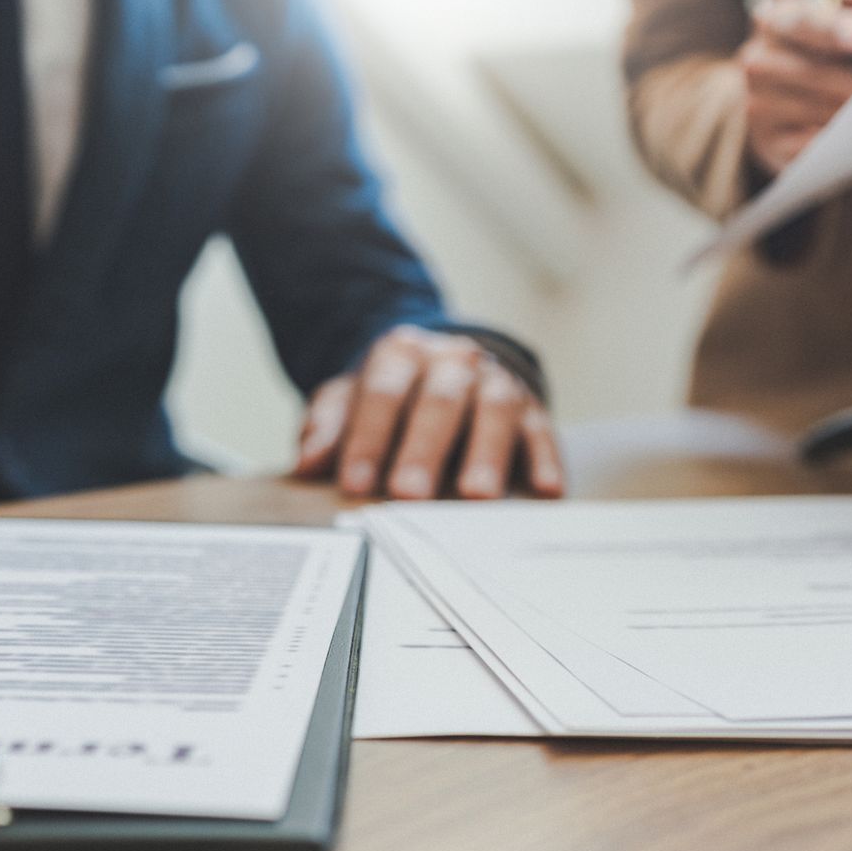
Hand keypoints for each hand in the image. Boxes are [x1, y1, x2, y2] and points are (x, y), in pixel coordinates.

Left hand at [291, 326, 563, 500]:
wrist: (447, 366)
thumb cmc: (393, 397)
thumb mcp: (350, 401)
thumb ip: (328, 428)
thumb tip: (306, 464)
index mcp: (401, 354)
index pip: (382, 394)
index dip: (368, 439)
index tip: (355, 483)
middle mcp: (453, 360)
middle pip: (439, 402)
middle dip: (424, 450)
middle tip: (409, 495)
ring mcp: (496, 381)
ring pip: (495, 410)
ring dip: (487, 453)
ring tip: (477, 496)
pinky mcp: (532, 407)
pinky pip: (541, 430)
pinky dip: (545, 458)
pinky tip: (545, 489)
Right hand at [740, 0, 851, 174]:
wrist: (791, 104)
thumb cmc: (830, 52)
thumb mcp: (850, 19)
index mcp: (774, 17)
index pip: (804, 20)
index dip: (835, 28)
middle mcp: (754, 59)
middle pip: (818, 72)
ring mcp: (755, 103)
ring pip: (820, 110)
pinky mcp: (766, 142)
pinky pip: (813, 145)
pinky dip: (840, 141)